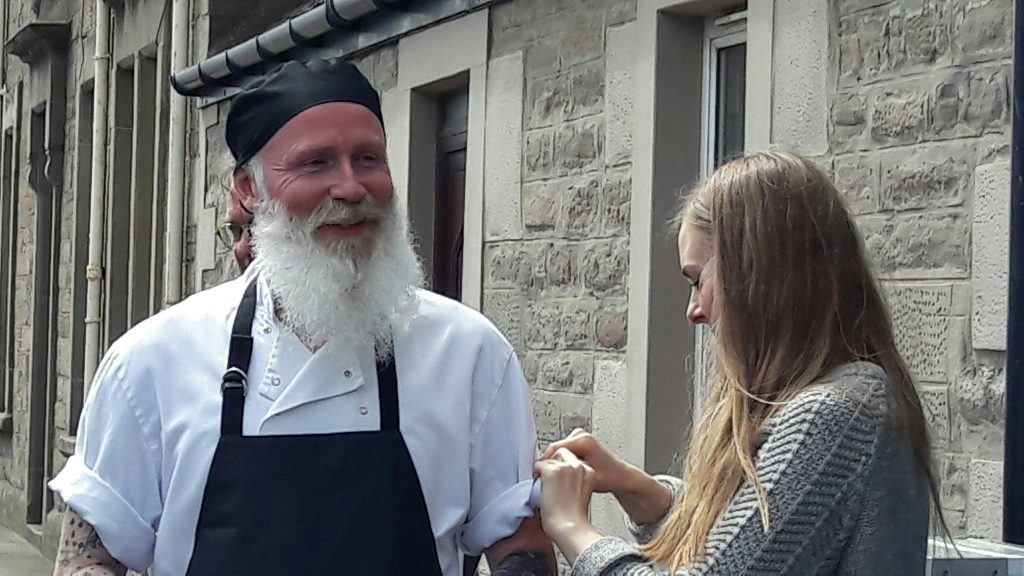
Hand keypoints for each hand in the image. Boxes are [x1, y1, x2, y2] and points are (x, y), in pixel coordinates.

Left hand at [533, 448, 600, 563]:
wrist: (570, 528)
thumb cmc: (574, 519)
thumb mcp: (581, 494)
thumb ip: (575, 482)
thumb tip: (560, 478)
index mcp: (589, 472)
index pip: (572, 459)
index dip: (562, 466)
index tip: (557, 476)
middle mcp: (579, 467)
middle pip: (562, 453)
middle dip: (553, 462)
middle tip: (546, 476)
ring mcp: (565, 467)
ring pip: (549, 458)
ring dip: (544, 469)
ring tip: (542, 482)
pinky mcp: (552, 471)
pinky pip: (539, 464)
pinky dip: (536, 472)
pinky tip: (538, 482)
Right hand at [541, 428, 632, 493]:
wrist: (620, 476)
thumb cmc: (609, 477)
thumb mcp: (587, 478)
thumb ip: (569, 474)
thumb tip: (551, 474)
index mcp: (584, 440)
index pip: (555, 447)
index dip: (545, 461)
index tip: (538, 471)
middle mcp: (582, 435)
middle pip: (555, 447)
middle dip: (549, 462)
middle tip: (543, 476)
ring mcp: (580, 436)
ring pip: (558, 449)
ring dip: (554, 461)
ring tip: (554, 475)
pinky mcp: (579, 441)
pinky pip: (562, 450)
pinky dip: (560, 459)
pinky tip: (562, 470)